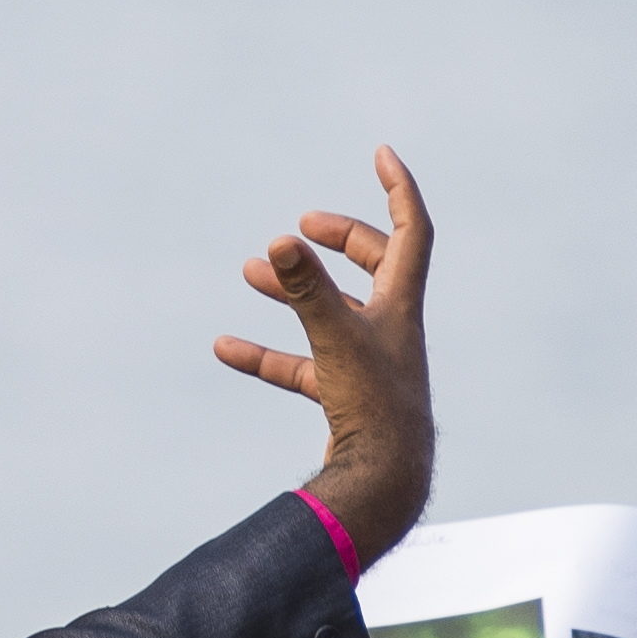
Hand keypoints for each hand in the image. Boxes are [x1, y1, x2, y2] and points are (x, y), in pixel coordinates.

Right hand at [213, 143, 436, 559]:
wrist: (385, 483)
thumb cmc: (373, 407)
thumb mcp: (335, 337)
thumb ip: (307, 288)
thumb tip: (281, 240)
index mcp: (401, 304)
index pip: (410, 230)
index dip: (397, 188)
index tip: (380, 154)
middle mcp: (390, 328)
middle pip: (377, 266)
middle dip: (342, 239)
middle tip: (304, 224)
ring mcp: (368, 363)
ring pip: (332, 312)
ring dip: (294, 290)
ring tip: (251, 272)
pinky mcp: (346, 396)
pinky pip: (302, 365)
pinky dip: (267, 353)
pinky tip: (226, 347)